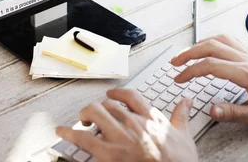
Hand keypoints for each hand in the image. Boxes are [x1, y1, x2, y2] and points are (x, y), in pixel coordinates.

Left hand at [56, 88, 198, 161]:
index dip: (117, 93)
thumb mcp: (184, 136)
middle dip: (99, 108)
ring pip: (95, 113)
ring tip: (82, 121)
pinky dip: (69, 133)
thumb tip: (186, 101)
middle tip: (95, 115)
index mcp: (150, 117)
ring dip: (85, 115)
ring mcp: (120, 137)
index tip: (112, 94)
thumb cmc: (179, 161)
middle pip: (108, 104)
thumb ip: (181, 115)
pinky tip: (61, 131)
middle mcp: (133, 122)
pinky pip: (83, 138)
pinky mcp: (109, 153)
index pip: (129, 95)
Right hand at [171, 35, 247, 128]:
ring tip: (187, 53)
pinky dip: (214, 41)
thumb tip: (211, 109)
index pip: (210, 65)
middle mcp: (246, 60)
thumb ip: (234, 112)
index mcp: (245, 73)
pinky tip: (210, 47)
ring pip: (220, 40)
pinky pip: (230, 41)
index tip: (179, 78)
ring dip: (200, 44)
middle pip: (211, 46)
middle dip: (189, 52)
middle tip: (175, 62)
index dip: (191, 71)